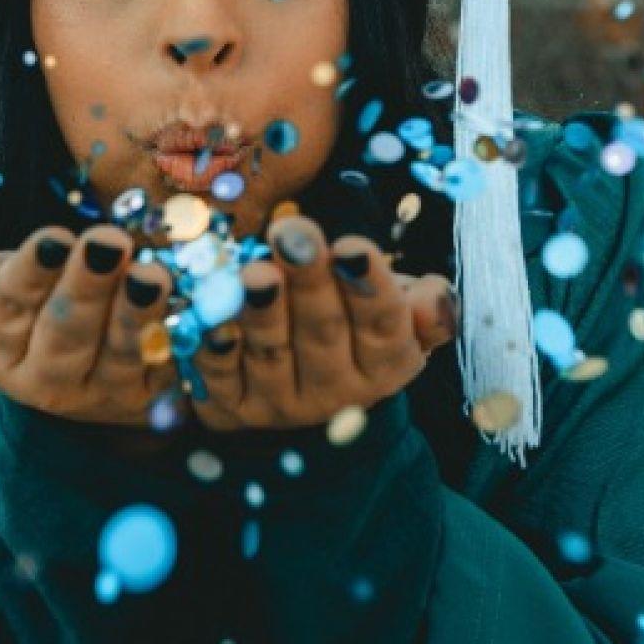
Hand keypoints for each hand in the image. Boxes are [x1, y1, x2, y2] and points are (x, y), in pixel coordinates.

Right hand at [0, 224, 177, 426]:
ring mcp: (102, 395)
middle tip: (109, 243)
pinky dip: (181, 338)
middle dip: (86, 288)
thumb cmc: (42, 300)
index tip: (55, 237)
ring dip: (136, 314)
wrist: (94, 361)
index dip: (29, 275)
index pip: (5, 311)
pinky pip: (169, 366)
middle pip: (64, 335)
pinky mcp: (152, 398)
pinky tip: (191, 306)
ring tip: (152, 276)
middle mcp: (44, 384)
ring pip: (118, 355)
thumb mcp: (7, 283)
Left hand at [190, 215, 457, 431]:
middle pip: (322, 332)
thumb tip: (433, 300)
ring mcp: (280, 404)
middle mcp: (336, 392)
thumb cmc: (356, 322)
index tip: (352, 247)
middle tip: (293, 236)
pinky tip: (209, 316)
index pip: (382, 325)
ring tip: (255, 272)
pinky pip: (219, 375)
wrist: (302, 384)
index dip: (368, 288)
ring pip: (271, 352)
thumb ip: (425, 306)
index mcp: (386, 365)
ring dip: (262, 312)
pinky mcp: (230, 407)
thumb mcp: (400, 312)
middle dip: (309, 281)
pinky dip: (214, 346)